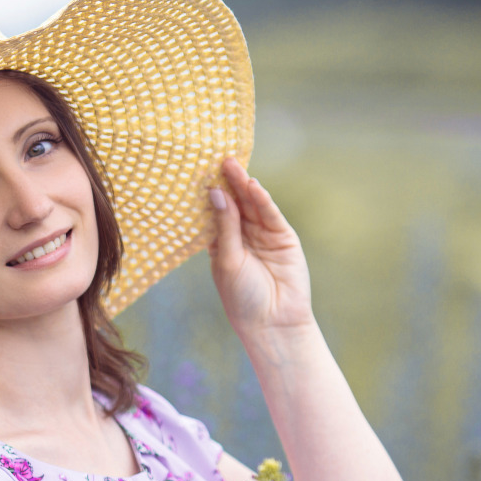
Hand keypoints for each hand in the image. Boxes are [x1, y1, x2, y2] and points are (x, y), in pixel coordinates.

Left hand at [207, 156, 315, 342]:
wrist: (273, 322)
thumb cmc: (242, 298)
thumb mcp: (228, 260)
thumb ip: (225, 226)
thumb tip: (217, 193)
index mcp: (222, 243)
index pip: (215, 213)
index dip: (209, 194)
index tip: (197, 171)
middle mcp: (242, 236)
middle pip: (234, 203)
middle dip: (226, 182)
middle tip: (217, 158)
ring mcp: (264, 235)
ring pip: (252, 205)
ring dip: (243, 185)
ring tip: (232, 164)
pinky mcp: (283, 237)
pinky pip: (270, 214)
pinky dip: (262, 199)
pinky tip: (252, 186)